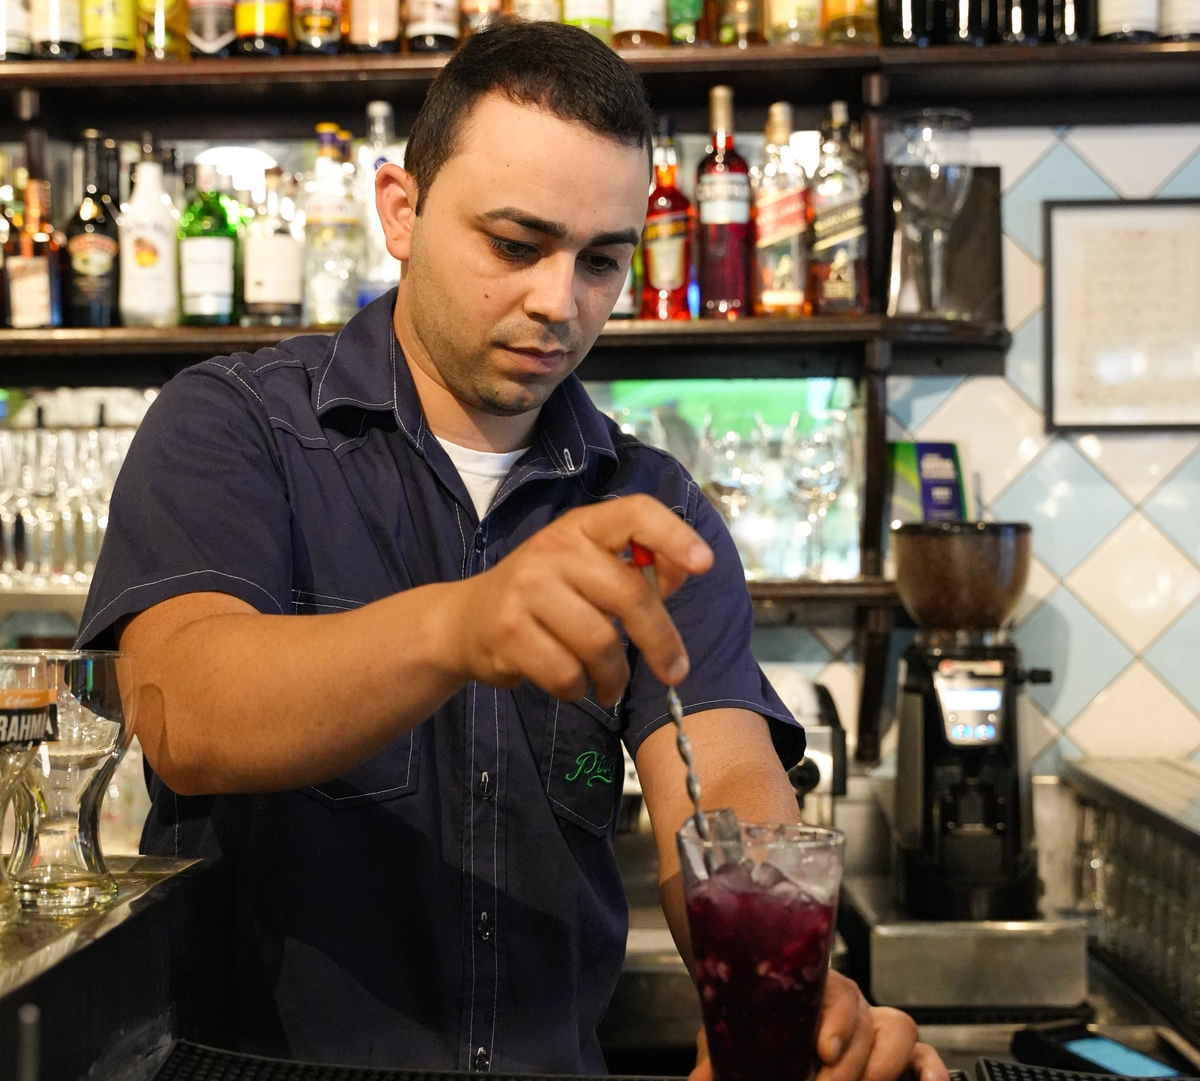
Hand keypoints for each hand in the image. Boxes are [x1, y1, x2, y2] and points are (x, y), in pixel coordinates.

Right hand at [449, 494, 712, 705]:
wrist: (464, 621)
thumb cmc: (542, 596)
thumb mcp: (585, 569)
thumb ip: (634, 570)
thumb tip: (683, 573)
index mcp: (580, 527)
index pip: (635, 513)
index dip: (674, 535)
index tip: (704, 564)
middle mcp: (553, 550)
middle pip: (628, 594)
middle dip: (661, 641)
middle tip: (675, 672)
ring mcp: (526, 589)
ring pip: (599, 644)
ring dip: (614, 676)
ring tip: (610, 684)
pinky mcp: (509, 633)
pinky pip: (567, 674)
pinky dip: (579, 689)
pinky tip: (573, 684)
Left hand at [688, 971, 949, 1080]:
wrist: (773, 1022)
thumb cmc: (760, 1026)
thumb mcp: (739, 1040)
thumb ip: (722, 1056)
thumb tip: (700, 1080)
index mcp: (815, 991)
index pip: (838, 994)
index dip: (836, 1023)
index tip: (822, 1051)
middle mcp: (851, 1006)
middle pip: (869, 1022)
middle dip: (852, 1065)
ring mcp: (878, 1029)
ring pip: (901, 1034)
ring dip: (884, 1067)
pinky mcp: (901, 1057)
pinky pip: (926, 1058)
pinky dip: (932, 1072)